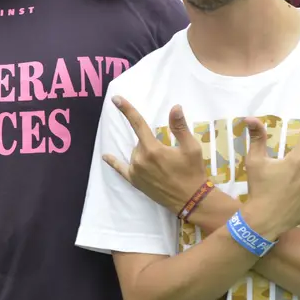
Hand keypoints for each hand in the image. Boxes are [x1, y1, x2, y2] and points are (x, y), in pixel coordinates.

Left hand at [103, 99, 206, 214]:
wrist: (191, 200)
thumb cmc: (193, 172)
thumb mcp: (191, 147)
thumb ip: (180, 127)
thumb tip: (175, 107)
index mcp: (152, 148)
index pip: (138, 123)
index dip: (127, 109)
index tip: (115, 99)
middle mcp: (140, 159)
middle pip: (141, 141)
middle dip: (152, 143)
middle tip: (170, 155)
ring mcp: (135, 171)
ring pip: (136, 153)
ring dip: (145, 154)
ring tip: (164, 166)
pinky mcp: (135, 181)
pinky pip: (121, 169)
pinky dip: (114, 162)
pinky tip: (106, 157)